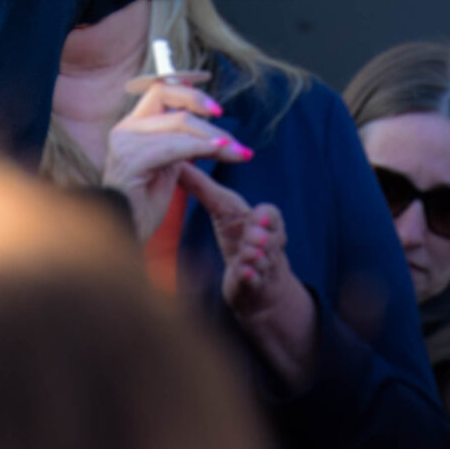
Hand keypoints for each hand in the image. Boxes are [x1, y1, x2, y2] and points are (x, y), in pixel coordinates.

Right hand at [100, 75, 249, 242]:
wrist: (124, 234)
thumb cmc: (144, 206)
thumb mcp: (166, 166)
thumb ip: (178, 142)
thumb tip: (205, 125)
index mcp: (132, 126)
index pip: (160, 90)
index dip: (189, 92)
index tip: (216, 107)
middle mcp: (125, 128)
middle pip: (168, 98)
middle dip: (202, 105)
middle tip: (230, 130)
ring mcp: (125, 143)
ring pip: (177, 123)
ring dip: (212, 136)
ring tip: (238, 151)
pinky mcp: (131, 161)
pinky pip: (174, 147)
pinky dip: (201, 147)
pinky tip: (220, 149)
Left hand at [183, 164, 317, 388]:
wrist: (255, 280)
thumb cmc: (238, 236)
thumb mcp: (222, 209)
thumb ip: (202, 187)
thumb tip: (177, 161)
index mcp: (263, 222)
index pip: (272, 214)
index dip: (266, 216)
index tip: (259, 215)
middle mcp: (267, 243)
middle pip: (272, 237)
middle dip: (261, 236)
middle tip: (254, 237)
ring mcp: (262, 266)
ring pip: (263, 260)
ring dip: (255, 257)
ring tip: (247, 254)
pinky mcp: (252, 287)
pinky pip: (254, 282)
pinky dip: (249, 278)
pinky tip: (241, 273)